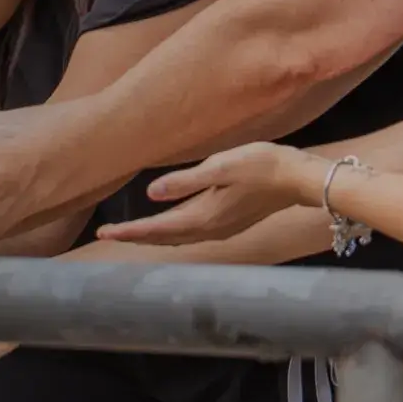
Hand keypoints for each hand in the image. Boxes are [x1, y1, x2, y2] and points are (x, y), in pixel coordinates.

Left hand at [102, 142, 326, 247]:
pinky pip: (191, 233)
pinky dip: (171, 232)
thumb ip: (185, 181)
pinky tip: (167, 226)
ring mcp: (221, 228)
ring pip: (177, 237)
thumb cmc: (261, 164)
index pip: (156, 229)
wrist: (299, 178)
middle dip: (134, 236)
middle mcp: (210, 228)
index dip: (128, 232)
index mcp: (203, 216)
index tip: (103, 233)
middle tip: (105, 234)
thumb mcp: (220, 166)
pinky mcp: (230, 222)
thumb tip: (149, 193)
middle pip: (163, 237)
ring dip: (152, 235)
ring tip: (128, 232)